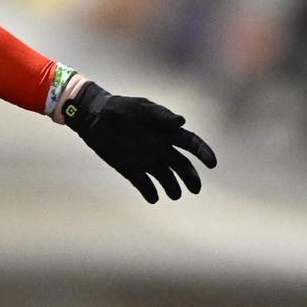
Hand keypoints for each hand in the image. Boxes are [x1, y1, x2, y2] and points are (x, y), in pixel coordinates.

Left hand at [62, 81, 216, 202]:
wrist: (95, 117)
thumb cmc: (121, 108)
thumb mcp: (141, 109)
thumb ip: (160, 116)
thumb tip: (181, 121)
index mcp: (167, 132)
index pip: (192, 144)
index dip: (204, 153)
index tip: (212, 163)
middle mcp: (161, 148)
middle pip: (182, 166)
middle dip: (191, 178)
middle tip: (195, 189)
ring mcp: (146, 160)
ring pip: (166, 178)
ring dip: (173, 188)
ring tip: (175, 194)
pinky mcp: (131, 169)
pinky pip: (145, 185)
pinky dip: (150, 193)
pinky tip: (153, 197)